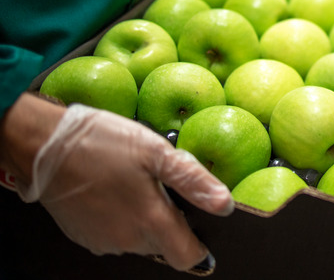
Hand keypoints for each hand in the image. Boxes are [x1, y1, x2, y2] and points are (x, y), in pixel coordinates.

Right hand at [8, 100, 233, 270]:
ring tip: (135, 183)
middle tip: (160, 185)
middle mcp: (127, 241)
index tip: (199, 224)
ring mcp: (103, 242)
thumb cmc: (102, 142)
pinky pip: (114, 235)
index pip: (188, 257)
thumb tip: (225, 205)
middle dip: (169, 221)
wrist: (43, 143)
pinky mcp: (83, 236)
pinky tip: (114, 189)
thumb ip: (194, 181)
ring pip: (139, 240)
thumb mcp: (156, 152)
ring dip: (144, 219)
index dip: (199, 245)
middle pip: (164, 245)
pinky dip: (120, 218)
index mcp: (150, 222)